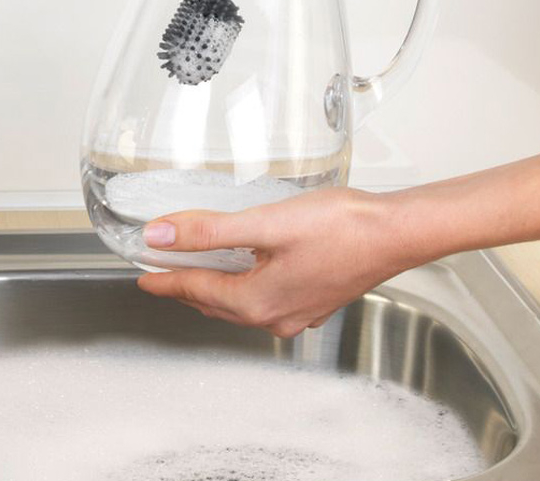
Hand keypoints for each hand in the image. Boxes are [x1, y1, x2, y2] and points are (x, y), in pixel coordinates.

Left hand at [136, 187, 401, 337]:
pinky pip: (265, 299)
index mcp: (259, 301)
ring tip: (196, 271)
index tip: (143, 278)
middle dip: (186, 287)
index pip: (196, 289)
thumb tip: (160, 236)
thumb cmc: (341, 227)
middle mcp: (277, 315)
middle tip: (161, 275)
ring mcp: (299, 311)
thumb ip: (208, 230)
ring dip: (214, 288)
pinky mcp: (315, 299)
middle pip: (217, 301)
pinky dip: (244, 286)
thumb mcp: (264, 223)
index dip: (165, 280)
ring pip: (241, 303)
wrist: (396, 232)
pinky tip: (246, 269)